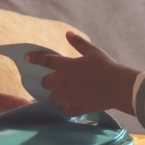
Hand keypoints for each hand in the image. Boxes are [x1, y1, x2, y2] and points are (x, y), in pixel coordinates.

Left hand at [24, 32, 138, 116]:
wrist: (118, 87)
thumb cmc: (106, 66)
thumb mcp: (93, 51)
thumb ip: (79, 43)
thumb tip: (68, 33)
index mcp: (67, 65)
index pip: (46, 60)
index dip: (34, 58)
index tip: (26, 57)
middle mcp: (64, 81)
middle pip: (45, 82)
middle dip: (48, 81)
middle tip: (55, 80)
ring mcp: (69, 96)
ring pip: (53, 97)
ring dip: (56, 94)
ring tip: (64, 93)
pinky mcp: (77, 108)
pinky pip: (65, 110)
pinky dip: (67, 107)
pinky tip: (72, 104)